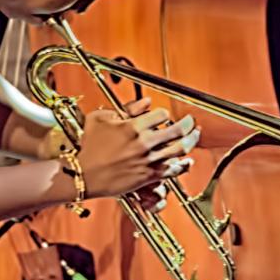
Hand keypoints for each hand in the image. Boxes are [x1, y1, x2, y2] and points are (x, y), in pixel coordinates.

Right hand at [74, 98, 198, 201]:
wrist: (84, 175)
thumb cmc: (89, 147)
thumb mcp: (101, 119)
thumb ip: (127, 108)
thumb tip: (146, 102)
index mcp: (133, 127)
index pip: (161, 115)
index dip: (164, 114)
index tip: (164, 116)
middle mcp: (144, 143)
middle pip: (177, 131)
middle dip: (188, 124)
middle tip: (191, 122)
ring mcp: (148, 161)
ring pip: (180, 149)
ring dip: (191, 141)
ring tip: (195, 135)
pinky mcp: (149, 176)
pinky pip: (173, 170)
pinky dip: (183, 165)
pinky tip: (187, 161)